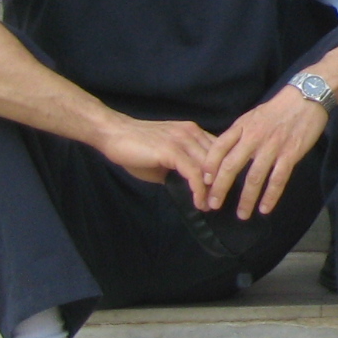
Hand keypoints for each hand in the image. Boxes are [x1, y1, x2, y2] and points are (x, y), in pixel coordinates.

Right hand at [99, 112, 221, 190]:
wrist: (114, 134)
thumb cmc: (134, 147)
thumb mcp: (164, 158)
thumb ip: (180, 167)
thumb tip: (191, 185)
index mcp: (193, 132)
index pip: (219, 150)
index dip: (224, 170)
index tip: (223, 190)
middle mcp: (192, 133)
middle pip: (219, 158)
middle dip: (222, 182)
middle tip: (219, 202)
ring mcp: (182, 140)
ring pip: (208, 167)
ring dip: (212, 190)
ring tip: (210, 206)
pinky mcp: (171, 150)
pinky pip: (193, 172)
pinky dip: (198, 190)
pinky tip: (199, 202)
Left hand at [203, 87, 330, 218]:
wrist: (307, 97)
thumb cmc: (278, 108)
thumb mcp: (252, 116)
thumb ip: (238, 134)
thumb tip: (224, 154)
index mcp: (242, 127)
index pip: (218, 148)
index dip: (209, 166)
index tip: (203, 182)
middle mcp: (253, 138)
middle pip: (231, 167)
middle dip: (220, 189)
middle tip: (213, 205)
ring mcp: (272, 147)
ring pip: (254, 177)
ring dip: (246, 199)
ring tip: (242, 214)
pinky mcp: (290, 154)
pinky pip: (278, 179)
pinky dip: (271, 196)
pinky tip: (265, 208)